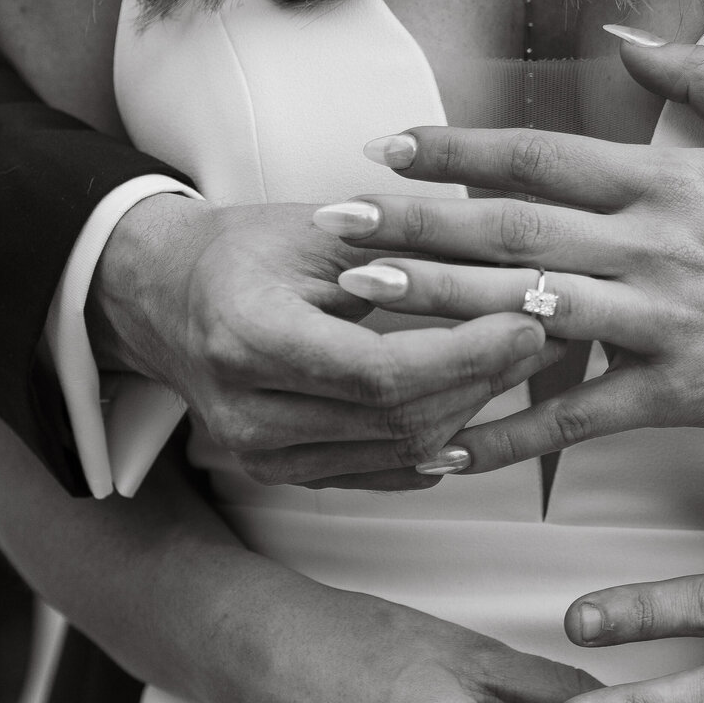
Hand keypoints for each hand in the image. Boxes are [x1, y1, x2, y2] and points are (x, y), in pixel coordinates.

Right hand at [89, 195, 559, 487]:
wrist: (162, 296)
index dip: (466, 354)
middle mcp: (244, 409)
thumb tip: (511, 268)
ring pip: (395, 452)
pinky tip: (472, 413)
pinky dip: (432, 446)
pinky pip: (375, 473)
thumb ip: (407, 254)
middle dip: (482, 379)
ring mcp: (256, 452)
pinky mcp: (275, 473)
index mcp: (246, 335)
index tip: (527, 321)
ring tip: (515, 365)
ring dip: (468, 411)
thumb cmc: (242, 249)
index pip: (380, 370)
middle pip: (395, 418)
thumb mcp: (318, 229)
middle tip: (540, 335)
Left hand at [315, 36, 703, 471]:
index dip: (455, 151)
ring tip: (358, 309)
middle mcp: (652, 244)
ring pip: (528, 313)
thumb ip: (696, 74)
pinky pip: (579, 413)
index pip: (539, 158)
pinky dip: (510, 428)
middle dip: (415, 225)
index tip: (385, 148)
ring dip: (437, 310)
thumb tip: (621, 38)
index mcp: (668, 179)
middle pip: (511, 231)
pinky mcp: (679, 392)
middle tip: (333, 224)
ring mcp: (662, 320)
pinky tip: (450, 441)